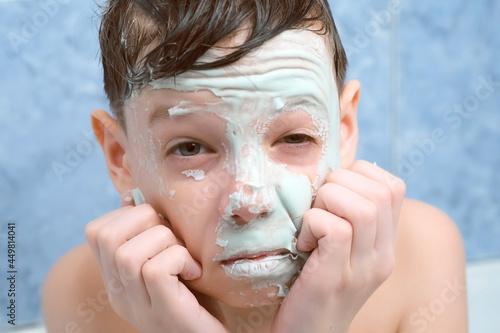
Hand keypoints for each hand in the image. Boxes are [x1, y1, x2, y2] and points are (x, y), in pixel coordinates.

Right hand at [85, 190, 226, 332]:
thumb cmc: (197, 297)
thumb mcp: (168, 259)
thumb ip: (149, 235)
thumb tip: (129, 197)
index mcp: (117, 278)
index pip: (96, 231)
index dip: (128, 213)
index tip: (157, 224)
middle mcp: (120, 294)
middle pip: (106, 236)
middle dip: (144, 220)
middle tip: (172, 237)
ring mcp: (139, 307)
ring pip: (128, 254)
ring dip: (165, 241)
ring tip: (184, 256)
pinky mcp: (165, 313)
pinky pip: (155, 270)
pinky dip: (179, 259)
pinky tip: (193, 270)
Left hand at [273, 161, 405, 332]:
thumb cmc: (314, 286)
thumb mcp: (341, 249)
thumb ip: (347, 218)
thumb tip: (334, 176)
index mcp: (385, 244)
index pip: (394, 186)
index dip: (360, 173)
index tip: (334, 191)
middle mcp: (382, 255)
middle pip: (379, 190)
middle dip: (339, 183)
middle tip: (318, 207)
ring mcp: (362, 268)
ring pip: (361, 207)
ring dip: (325, 202)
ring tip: (311, 225)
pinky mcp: (335, 277)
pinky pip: (334, 228)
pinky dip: (312, 223)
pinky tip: (303, 243)